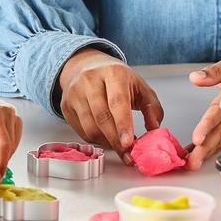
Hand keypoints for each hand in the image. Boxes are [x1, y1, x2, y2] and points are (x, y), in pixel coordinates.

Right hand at [57, 48, 163, 162]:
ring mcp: (74, 93)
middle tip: (128, 154)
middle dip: (116, 141)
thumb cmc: (116, 79)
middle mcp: (90, 80)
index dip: (123, 124)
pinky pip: (81, 132)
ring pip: (90, 128)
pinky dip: (96, 140)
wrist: (86, 66)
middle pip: (102, 118)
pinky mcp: (65, 105)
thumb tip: (154, 129)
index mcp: (113, 73)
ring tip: (119, 145)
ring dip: (107, 143)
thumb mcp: (140, 87)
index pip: (117, 101)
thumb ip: (152, 108)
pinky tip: (106, 137)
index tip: (129, 143)